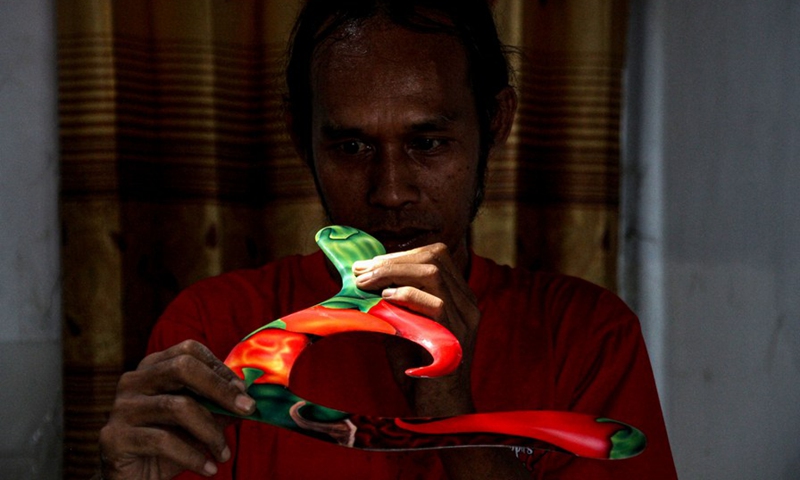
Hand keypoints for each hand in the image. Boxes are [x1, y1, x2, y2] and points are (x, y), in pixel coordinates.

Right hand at [98, 340, 255, 478]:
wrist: (134, 479)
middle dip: (220, 389)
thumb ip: (219, 406)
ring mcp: (121, 407)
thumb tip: (250, 397)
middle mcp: (133, 381)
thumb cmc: (169, 446)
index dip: (220, 368)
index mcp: (153, 367)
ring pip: (177, 407)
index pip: (189, 350)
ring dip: (210, 432)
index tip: (244, 391)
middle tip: (247, 410)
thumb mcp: (199, 422)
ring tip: (224, 454)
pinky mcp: (114, 437)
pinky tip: (209, 469)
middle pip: (182, 368)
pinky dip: (193, 456)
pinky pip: (163, 440)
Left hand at [353, 243, 479, 416]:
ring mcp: (464, 317)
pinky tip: (384, 299)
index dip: (400, 254)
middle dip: (392, 259)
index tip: (369, 264)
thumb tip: (361, 277)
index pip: (435, 256)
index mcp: (457, 295)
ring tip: (366, 282)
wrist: (436, 407)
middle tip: (361, 271)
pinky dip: (405, 295)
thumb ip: (391, 300)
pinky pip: (435, 303)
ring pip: (433, 273)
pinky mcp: (456, 334)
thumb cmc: (416, 366)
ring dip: (393, 272)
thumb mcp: (402, 323)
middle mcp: (466, 301)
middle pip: (435, 257)